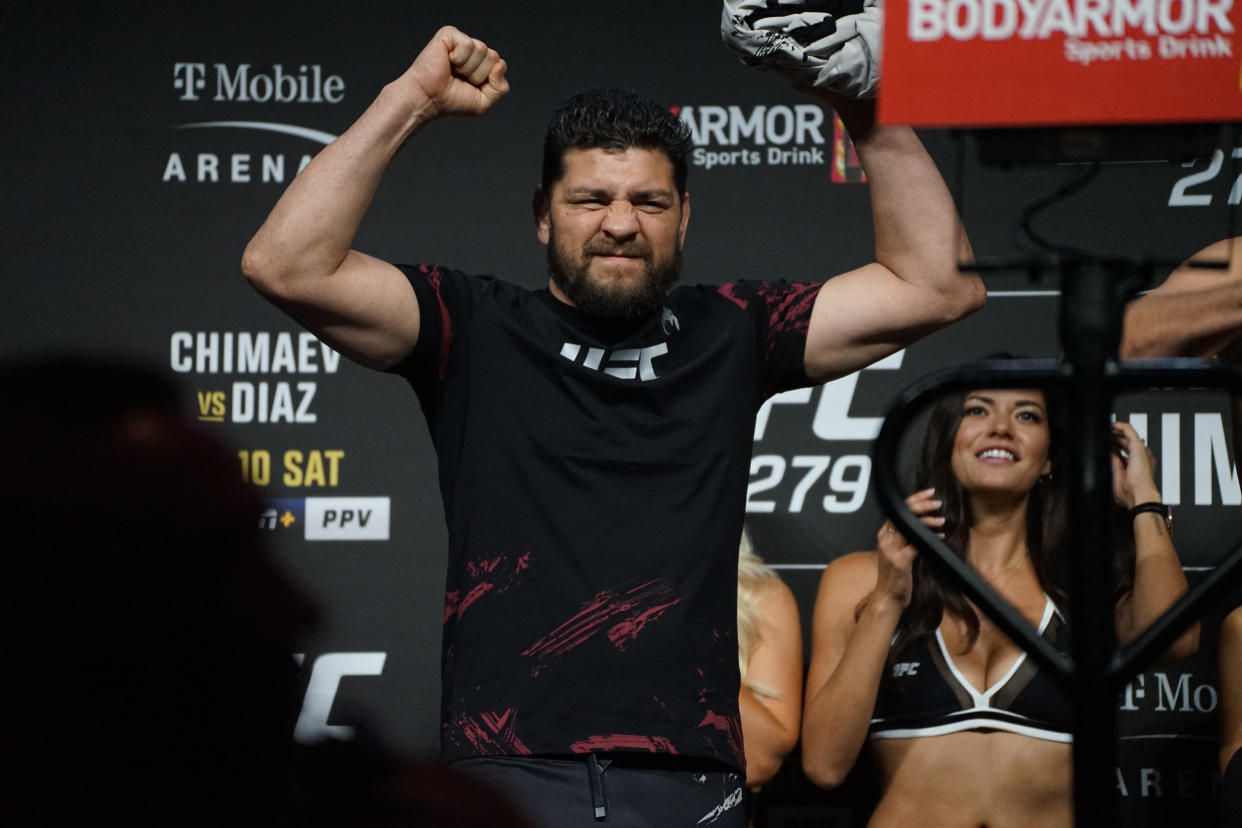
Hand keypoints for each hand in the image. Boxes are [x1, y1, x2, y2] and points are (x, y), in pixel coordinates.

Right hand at [402, 26, 508, 118]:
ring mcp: (461, 40)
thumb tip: (500, 64)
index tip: (469, 86)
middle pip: (493, 56)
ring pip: (482, 50)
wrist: (428, 99)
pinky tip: (447, 61)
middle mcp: (473, 49)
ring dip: (468, 68)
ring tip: (453, 71)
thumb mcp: (483, 102)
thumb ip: (500, 88)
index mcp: (481, 62)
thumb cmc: (452, 101)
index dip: (487, 80)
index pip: (499, 65)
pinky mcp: (449, 34)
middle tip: (459, 78)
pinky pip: (468, 44)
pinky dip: (459, 58)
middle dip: (478, 74)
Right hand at [874, 488, 942, 610]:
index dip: (914, 498)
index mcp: (884, 534)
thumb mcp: (898, 552)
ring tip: (942, 519)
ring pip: (908, 526)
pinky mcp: (900, 561)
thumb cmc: (896, 576)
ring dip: (927, 520)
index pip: (898, 509)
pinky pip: (916, 544)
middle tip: (937, 501)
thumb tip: (924, 524)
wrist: (888, 598)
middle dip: (921, 504)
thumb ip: (906, 538)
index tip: (929, 493)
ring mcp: (891, 550)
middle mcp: (885, 539)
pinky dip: (929, 538)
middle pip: (902, 513)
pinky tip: (940, 536)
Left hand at [1110, 422, 1160, 508]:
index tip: (1103, 442)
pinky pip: (1129, 430)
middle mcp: (1139, 456)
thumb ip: (1112, 461)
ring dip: (1114, 430)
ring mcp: (1140, 450)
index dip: (1113, 444)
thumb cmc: (1129, 492)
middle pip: (1125, 441)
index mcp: (1135, 464)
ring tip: (1104, 428)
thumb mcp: (1115, 474)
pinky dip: (1119, 425)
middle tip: (1102, 435)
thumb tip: (1105, 451)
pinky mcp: (1138, 446)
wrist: (1138, 494)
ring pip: (1127, 434)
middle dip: (1113, 437)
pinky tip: (1110, 425)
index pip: (1124, 450)